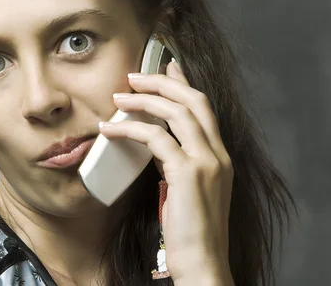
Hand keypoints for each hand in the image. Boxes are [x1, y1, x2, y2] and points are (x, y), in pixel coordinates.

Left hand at [98, 60, 234, 282]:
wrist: (203, 263)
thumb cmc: (193, 233)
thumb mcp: (190, 192)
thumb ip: (179, 166)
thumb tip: (159, 147)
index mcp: (221, 157)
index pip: (204, 109)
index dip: (185, 84)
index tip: (169, 66)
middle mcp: (218, 154)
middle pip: (194, 100)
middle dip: (164, 81)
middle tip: (136, 75)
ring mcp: (207, 162)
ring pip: (177, 112)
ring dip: (145, 99)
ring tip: (120, 95)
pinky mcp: (188, 173)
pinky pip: (155, 138)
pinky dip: (129, 129)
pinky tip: (109, 129)